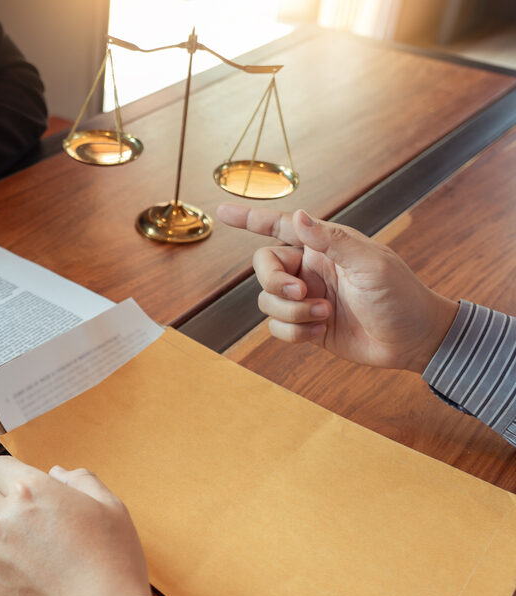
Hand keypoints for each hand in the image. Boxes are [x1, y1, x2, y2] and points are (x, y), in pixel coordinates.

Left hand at [0, 456, 150, 595]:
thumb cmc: (112, 565)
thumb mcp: (111, 508)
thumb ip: (80, 481)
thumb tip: (57, 474)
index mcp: (30, 492)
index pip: (0, 468)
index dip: (14, 477)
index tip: (23, 490)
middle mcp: (2, 520)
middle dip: (14, 509)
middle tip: (44, 531)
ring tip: (32, 555)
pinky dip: (0, 570)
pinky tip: (30, 581)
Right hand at [218, 204, 457, 372]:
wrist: (413, 341)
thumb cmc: (401, 296)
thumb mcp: (371, 264)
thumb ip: (332, 240)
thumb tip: (300, 216)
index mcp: (324, 247)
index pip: (279, 226)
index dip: (250, 219)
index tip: (223, 212)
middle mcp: (309, 269)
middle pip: (264, 268)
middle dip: (275, 284)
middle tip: (301, 294)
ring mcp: (306, 298)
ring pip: (267, 301)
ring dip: (291, 313)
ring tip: (324, 317)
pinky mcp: (306, 326)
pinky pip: (277, 327)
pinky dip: (294, 333)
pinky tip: (319, 332)